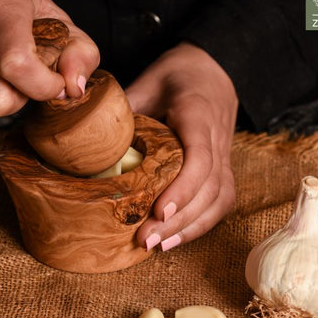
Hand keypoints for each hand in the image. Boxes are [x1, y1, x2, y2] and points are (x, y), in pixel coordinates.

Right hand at [0, 0, 98, 122]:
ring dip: (5, 99)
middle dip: (23, 96)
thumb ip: (81, 54)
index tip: (56, 81)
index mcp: (2, 8)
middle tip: (29, 74)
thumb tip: (74, 89)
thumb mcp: (61, 21)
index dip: (44, 86)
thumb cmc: (20, 7)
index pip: (16, 64)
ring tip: (7, 73)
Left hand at [126, 42, 237, 250]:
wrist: (212, 72)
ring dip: (191, 227)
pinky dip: (202, 223)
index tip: (159, 212)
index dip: (183, 187)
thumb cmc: (178, 75)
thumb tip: (91, 137)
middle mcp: (218, 139)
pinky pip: (221, 200)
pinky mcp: (224, 167)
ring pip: (219, 199)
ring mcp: (226, 155)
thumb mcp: (148, 82)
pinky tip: (178, 236)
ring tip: (160, 245)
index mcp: (199, 114)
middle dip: (180, 219)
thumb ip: (126, 108)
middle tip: (146, 241)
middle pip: (209, 187)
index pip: (200, 157)